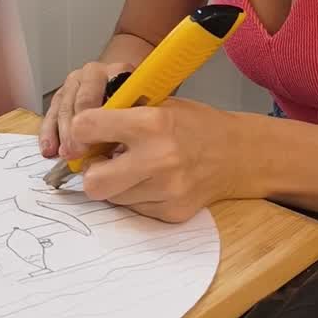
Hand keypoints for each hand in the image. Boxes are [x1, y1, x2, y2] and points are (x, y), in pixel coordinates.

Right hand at [40, 60, 134, 157]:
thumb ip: (130, 121)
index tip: (95, 140)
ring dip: (63, 134)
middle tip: (76, 151)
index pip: (107, 91)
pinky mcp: (61, 93)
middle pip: (81, 100)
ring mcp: (74, 81)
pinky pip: (52, 113)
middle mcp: (93, 72)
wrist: (121, 89)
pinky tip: (49, 148)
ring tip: (64, 154)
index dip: (98, 117)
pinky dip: (49, 133)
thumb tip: (119, 146)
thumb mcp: (139, 110)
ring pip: (64, 107)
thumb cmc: (133, 104)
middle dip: (77, 129)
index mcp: (117, 72)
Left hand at [65, 98, 251, 223]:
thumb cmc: (196, 125)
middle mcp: (159, 160)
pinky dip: (136, 195)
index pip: (87, 128)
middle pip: (93, 182)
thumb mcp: (160, 104)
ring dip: (116, 184)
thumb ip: (120, 115)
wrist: (239, 155)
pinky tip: (153, 181)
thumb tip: (78, 131)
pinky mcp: (172, 212)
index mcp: (152, 124)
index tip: (85, 134)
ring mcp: (167, 191)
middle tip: (102, 161)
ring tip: (134, 168)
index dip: (80, 131)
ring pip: (112, 198)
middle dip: (91, 171)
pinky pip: (134, 209)